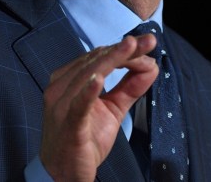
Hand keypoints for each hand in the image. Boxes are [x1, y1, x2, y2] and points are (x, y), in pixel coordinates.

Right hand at [40, 34, 157, 180]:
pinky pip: (78, 105)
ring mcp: (61, 106)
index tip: (147, 43)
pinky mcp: (68, 125)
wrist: (63, 174)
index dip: (124, 49)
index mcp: (68, 80)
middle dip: (124, 50)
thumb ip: (129, 88)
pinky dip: (89, 91)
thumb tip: (150, 67)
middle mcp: (60, 88)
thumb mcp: (112, 109)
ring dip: (114, 60)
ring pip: (88, 75)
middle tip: (148, 41)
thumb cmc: (83, 139)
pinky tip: (100, 80)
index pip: (98, 57)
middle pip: (95, 61)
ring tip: (133, 48)